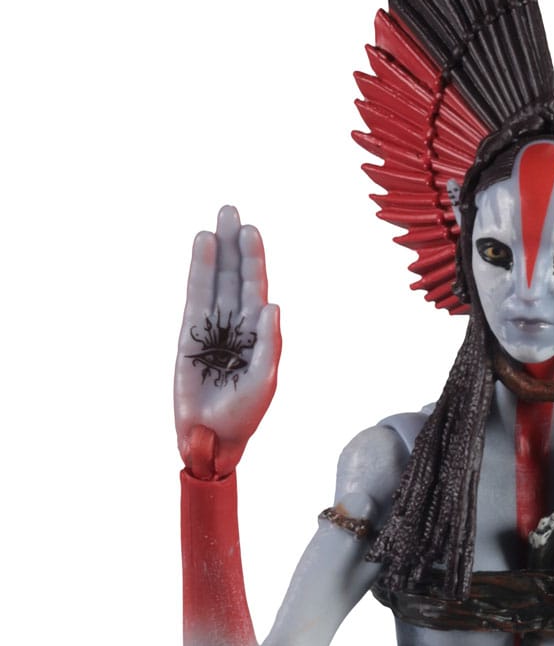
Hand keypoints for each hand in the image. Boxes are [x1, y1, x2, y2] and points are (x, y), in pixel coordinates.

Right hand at [174, 206, 280, 475]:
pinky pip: (194, 299)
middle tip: (230, 210)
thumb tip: (272, 306)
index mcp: (258, 333)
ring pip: (213, 282)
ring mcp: (210, 327)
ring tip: (215, 222)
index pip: (254, 288)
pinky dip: (197, 274)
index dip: (253, 260)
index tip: (250, 232)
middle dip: (234, 245)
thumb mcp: (265, 379)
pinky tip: (200, 248)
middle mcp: (235, 324)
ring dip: (214, 253)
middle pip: (234, 276)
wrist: (213, 436)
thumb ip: (269, 344)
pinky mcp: (189, 336)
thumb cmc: (245, 412)